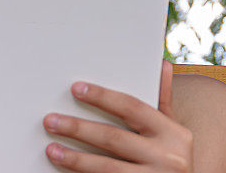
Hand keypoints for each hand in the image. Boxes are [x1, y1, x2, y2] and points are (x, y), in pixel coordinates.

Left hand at [43, 61, 192, 170]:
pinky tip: (66, 172)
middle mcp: (167, 158)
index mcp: (172, 134)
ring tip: (52, 149)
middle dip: (79, 128)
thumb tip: (162, 64)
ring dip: (75, 158)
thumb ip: (164, 101)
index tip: (76, 88)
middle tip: (51, 120)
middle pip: (113, 138)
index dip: (102, 96)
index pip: (131, 107)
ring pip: (107, 168)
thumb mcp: (174, 132)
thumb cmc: (174, 161)